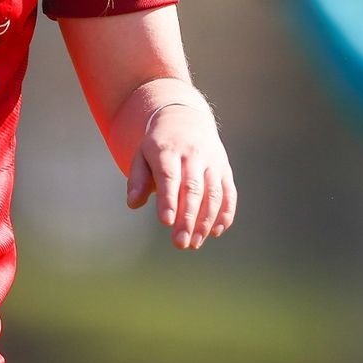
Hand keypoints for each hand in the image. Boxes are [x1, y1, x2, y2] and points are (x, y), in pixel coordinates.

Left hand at [126, 102, 236, 249]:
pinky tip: (216, 232)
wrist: (186, 119)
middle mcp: (193, 155)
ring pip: (213, 193)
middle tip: (180, 243)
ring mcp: (212, 162)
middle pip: (193, 188)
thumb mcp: (142, 155)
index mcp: (168, 150)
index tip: (166, 222)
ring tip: (194, 243)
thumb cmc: (159, 145)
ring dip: (206, 221)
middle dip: (188, 218)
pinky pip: (229, 193)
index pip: (169, 176)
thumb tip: (133, 204)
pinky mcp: (224, 169)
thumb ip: (137, 179)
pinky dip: (226, 214)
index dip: (168, 200)